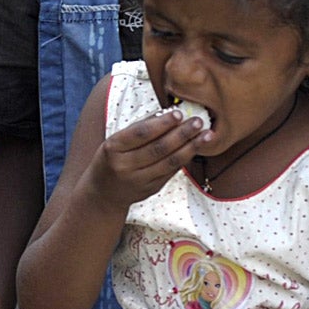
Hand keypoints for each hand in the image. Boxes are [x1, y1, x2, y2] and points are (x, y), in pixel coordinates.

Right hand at [85, 111, 207, 211]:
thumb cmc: (111, 160)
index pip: (140, 134)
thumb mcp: (114, 142)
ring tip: (206, 135)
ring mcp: (139, 180)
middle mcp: (125, 166)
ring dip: (191, 147)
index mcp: (113, 149)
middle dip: (181, 134)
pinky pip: (171, 172)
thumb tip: (167, 114)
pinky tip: (195, 148)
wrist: (103, 194)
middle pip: (158, 148)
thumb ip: (138, 130)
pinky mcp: (151, 189)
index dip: (161, 124)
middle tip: (198, 122)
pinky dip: (185, 159)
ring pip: (169, 162)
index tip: (178, 113)